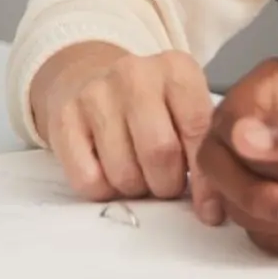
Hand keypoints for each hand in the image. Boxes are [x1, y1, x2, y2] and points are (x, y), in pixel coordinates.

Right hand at [34, 44, 216, 213]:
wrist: (87, 75)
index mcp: (177, 69)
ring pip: (123, 171)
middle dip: (167, 183)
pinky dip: (103, 191)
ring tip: (139, 176)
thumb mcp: (182, 104)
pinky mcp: (64, 118)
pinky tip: (109, 173)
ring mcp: (96, 94)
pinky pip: (87, 179)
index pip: (197, 128)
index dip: (205, 177)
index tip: (208, 209)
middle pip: (160, 152)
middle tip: (166, 184)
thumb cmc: (148, 101)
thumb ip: (200, 141)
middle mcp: (137, 74)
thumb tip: (213, 203)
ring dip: (135, 189)